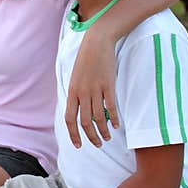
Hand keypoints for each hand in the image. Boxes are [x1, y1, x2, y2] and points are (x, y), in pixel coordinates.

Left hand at [65, 28, 118, 147]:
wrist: (97, 42)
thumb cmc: (86, 60)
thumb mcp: (75, 77)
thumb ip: (76, 94)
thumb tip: (78, 110)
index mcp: (72, 91)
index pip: (69, 119)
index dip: (73, 134)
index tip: (78, 145)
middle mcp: (82, 93)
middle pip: (85, 122)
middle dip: (91, 137)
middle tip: (97, 144)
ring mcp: (95, 89)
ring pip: (99, 117)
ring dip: (103, 131)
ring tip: (108, 138)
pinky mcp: (109, 85)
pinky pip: (111, 107)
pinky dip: (114, 118)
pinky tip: (117, 125)